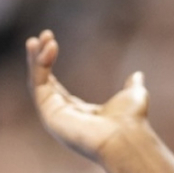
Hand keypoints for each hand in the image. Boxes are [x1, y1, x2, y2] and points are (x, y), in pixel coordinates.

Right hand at [26, 30, 148, 163]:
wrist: (127, 137)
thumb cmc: (131, 121)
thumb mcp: (132, 95)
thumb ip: (131, 85)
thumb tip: (137, 75)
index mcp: (77, 112)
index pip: (54, 86)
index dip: (48, 64)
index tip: (50, 41)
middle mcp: (62, 116)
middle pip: (42, 82)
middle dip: (39, 58)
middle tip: (43, 35)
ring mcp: (54, 117)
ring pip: (37, 82)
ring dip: (36, 59)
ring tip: (40, 38)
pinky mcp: (50, 115)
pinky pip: (38, 86)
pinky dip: (39, 66)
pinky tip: (48, 48)